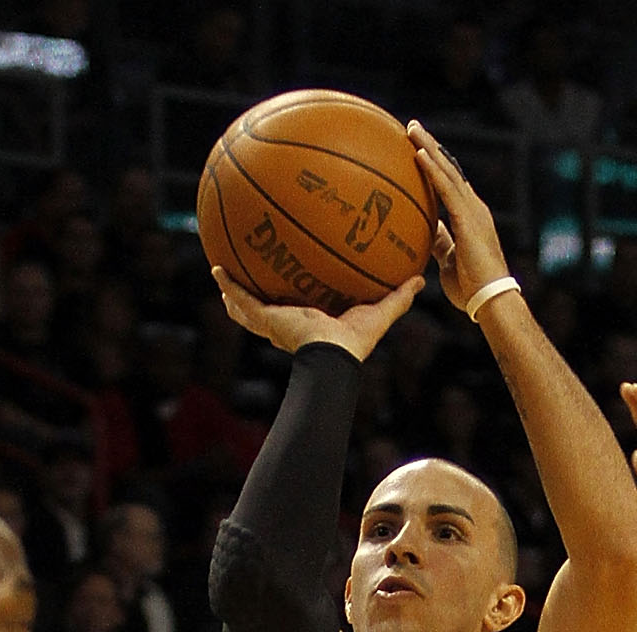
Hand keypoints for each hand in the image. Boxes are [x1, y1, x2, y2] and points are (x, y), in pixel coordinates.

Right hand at [212, 262, 423, 364]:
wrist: (335, 357)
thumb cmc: (356, 343)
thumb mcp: (380, 313)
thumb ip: (398, 297)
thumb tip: (420, 278)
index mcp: (311, 324)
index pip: (299, 309)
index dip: (292, 298)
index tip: (289, 280)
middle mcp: (289, 324)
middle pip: (267, 308)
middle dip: (255, 296)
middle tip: (247, 276)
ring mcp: (274, 322)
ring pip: (247, 307)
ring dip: (233, 292)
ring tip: (221, 273)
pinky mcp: (267, 320)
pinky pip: (243, 302)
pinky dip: (228, 287)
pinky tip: (216, 270)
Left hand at [405, 124, 510, 316]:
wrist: (490, 300)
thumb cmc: (470, 288)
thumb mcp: (448, 261)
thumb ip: (439, 242)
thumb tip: (427, 231)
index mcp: (469, 216)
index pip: (450, 183)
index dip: (435, 164)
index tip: (418, 147)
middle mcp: (473, 206)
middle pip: (448, 168)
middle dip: (430, 145)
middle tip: (412, 126)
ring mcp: (472, 210)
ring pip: (447, 171)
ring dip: (428, 147)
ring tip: (411, 129)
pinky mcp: (468, 218)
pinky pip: (446, 189)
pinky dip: (432, 170)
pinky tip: (418, 154)